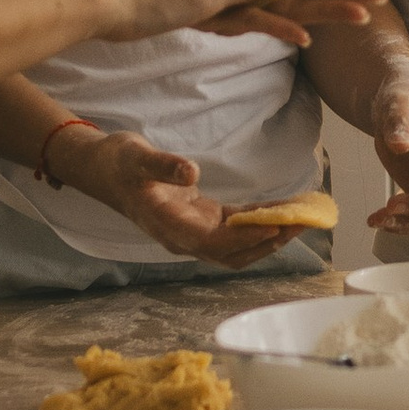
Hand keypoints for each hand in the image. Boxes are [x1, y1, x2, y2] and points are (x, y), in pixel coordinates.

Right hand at [49, 127, 296, 269]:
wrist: (103, 169)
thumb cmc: (118, 163)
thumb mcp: (136, 158)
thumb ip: (164, 167)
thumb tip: (191, 173)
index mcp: (170, 228)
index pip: (215, 242)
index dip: (247, 238)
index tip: (276, 227)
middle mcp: (185, 238)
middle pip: (235, 251)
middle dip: (270, 241)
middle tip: (305, 223)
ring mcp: (194, 231)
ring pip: (240, 244)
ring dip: (271, 235)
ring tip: (304, 218)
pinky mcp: (202, 219)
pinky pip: (237, 226)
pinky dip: (260, 220)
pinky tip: (283, 209)